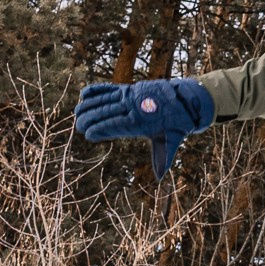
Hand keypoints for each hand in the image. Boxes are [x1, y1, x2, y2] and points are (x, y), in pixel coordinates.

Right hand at [74, 78, 214, 177]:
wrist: (187, 100)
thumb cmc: (177, 123)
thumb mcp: (170, 140)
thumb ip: (162, 157)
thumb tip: (160, 177)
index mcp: (141, 121)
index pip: (116, 125)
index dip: (100, 129)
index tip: (88, 135)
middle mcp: (134, 107)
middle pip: (107, 112)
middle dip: (90, 118)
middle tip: (78, 125)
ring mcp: (131, 95)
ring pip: (105, 99)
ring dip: (89, 105)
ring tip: (77, 113)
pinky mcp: (130, 88)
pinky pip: (110, 88)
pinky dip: (96, 90)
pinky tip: (84, 94)